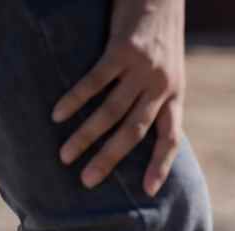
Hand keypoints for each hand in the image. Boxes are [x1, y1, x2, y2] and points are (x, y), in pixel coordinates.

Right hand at [52, 0, 185, 196]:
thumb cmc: (160, 35)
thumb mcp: (168, 71)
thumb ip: (157, 96)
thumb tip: (139, 124)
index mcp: (175, 96)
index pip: (171, 138)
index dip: (160, 165)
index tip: (148, 190)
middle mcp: (161, 88)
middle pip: (134, 132)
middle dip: (110, 159)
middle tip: (88, 181)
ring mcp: (142, 70)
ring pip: (111, 111)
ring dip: (86, 135)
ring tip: (65, 154)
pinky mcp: (122, 51)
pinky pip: (95, 81)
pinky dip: (76, 99)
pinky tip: (59, 115)